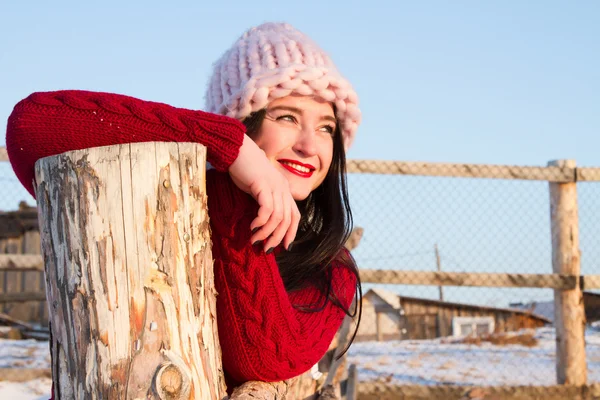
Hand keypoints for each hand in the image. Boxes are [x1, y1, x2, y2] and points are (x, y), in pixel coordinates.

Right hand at [228, 135, 300, 251]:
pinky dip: (261, 221)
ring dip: (266, 232)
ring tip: (255, 240)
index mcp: (284, 190)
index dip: (291, 233)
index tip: (284, 247)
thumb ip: (264, 202)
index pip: (295, 216)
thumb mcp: (258, 188)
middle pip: (287, 219)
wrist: (236, 149)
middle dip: (278, 238)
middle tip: (265, 249)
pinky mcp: (263, 184)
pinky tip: (252, 227)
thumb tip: (263, 223)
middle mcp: (283, 188)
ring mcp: (274, 186)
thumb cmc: (244, 169)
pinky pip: (267, 208)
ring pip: (278, 217)